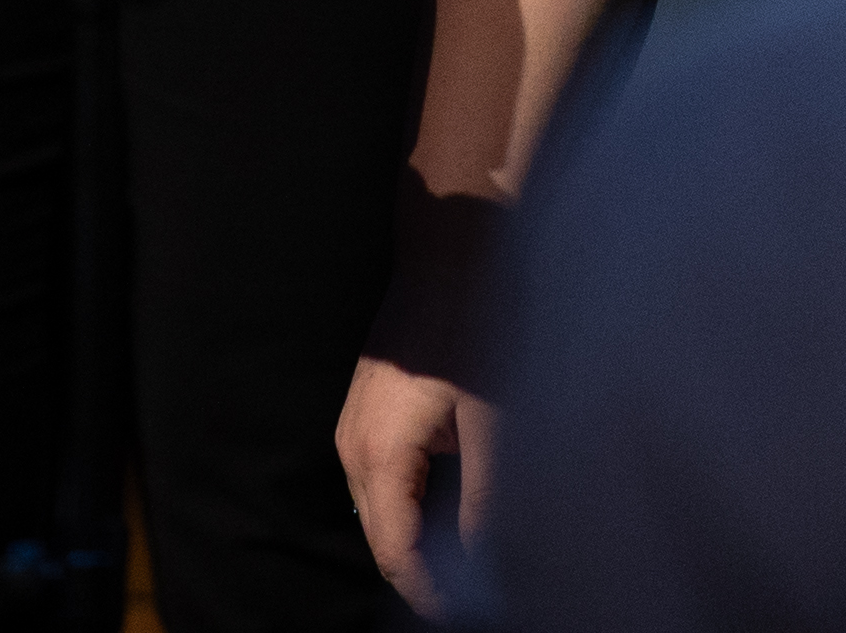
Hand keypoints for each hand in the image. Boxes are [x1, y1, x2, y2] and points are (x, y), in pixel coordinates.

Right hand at [337, 349, 495, 614]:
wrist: (450, 248)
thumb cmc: (475, 324)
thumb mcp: (493, 418)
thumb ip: (486, 497)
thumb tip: (484, 563)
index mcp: (378, 454)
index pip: (395, 553)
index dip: (430, 593)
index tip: (471, 609)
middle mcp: (352, 447)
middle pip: (382, 537)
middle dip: (424, 574)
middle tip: (477, 590)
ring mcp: (354, 428)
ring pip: (381, 510)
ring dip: (420, 539)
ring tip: (471, 557)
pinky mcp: (367, 412)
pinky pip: (384, 478)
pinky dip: (414, 503)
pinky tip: (455, 504)